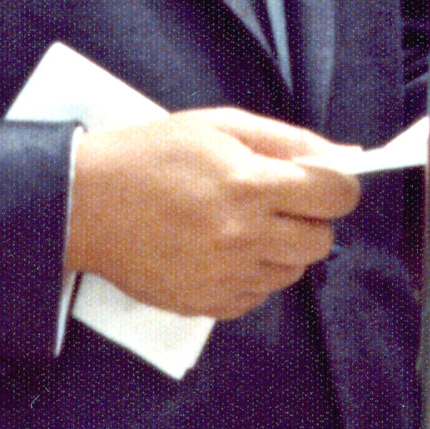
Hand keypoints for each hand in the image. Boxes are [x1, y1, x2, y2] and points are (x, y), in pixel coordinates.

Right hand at [62, 109, 360, 318]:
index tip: (324, 181)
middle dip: (310, 218)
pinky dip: (251, 274)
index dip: (338, 185)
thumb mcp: (219, 125)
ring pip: (293, 271)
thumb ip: (287, 140)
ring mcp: (225, 275)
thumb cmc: (150, 155)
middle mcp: (243, 235)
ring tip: (243, 224)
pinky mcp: (207, 303)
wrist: (84, 204)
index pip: (336, 195)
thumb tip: (345, 155)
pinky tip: (221, 249)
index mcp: (248, 184)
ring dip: (282, 247)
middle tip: (277, 201)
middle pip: (322, 240)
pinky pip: (258, 295)